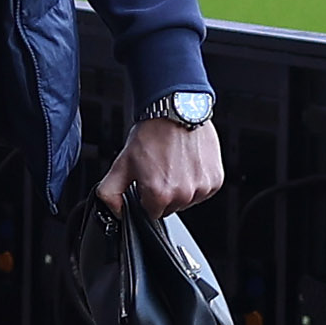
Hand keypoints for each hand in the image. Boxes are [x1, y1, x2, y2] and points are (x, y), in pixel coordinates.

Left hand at [97, 115, 220, 221]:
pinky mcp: (215, 180)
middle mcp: (183, 194)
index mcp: (160, 195)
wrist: (175, 111)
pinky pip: (204, 190)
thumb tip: (114, 212)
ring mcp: (202, 187)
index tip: (149, 179)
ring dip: (182, 187)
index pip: (152, 213)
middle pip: (171, 207)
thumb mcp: (121, 164)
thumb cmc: (151, 134)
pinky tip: (189, 163)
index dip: (147, 197)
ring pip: (188, 200)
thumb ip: (110, 193)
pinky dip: (197, 180)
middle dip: (164, 192)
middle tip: (161, 168)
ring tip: (175, 163)